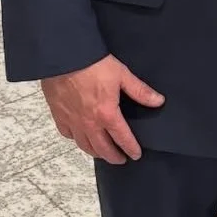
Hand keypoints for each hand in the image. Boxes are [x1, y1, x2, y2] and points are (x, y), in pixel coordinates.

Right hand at [41, 55, 163, 164]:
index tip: (135, 155)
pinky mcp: (59, 115)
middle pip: (102, 148)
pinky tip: (80, 137)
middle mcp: (89, 123)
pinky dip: (75, 139)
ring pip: (84, 145)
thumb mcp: (122, 75)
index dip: (131, 148)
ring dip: (95, 152)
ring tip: (102, 153)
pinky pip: (67, 134)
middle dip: (113, 156)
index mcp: (107, 114)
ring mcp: (72, 121)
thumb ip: (140, 91)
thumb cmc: (92, 64)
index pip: (122, 138)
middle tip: (120, 159)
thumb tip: (157, 101)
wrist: (64, 57)